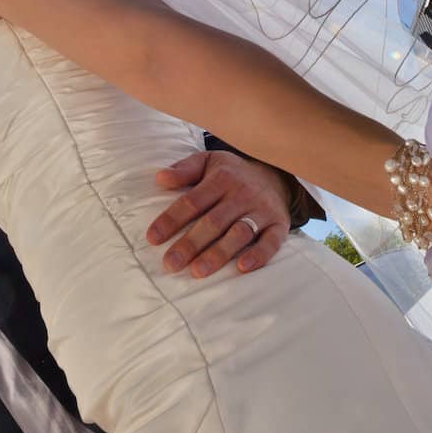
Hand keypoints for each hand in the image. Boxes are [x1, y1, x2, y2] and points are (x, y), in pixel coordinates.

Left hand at [145, 151, 290, 277]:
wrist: (276, 174)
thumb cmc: (233, 173)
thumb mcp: (208, 161)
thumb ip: (184, 169)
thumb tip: (159, 178)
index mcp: (222, 178)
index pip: (192, 201)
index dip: (171, 220)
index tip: (153, 238)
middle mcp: (242, 194)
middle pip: (213, 222)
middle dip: (190, 244)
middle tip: (170, 264)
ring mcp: (262, 211)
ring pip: (239, 234)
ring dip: (218, 254)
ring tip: (197, 271)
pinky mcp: (279, 225)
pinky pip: (271, 242)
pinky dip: (258, 255)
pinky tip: (242, 268)